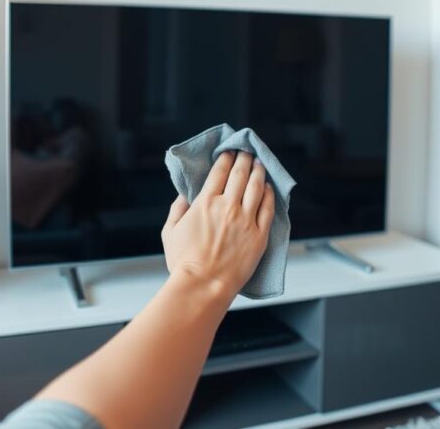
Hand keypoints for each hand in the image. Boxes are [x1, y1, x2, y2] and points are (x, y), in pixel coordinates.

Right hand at [161, 151, 275, 298]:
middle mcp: (227, 207)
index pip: (219, 172)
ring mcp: (245, 221)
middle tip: (247, 152)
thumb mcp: (170, 232)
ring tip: (260, 164)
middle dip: (244, 160)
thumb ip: (177, 210)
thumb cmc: (183, 263)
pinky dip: (269, 195)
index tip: (229, 152)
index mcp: (205, 203)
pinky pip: (268, 209)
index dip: (225, 158)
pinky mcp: (259, 236)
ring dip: (259, 172)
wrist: (203, 286)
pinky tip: (269, 189)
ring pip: (256, 188)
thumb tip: (184, 196)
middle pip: (240, 175)